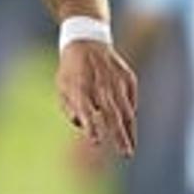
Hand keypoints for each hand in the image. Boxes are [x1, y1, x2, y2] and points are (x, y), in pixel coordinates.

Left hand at [57, 39, 137, 157]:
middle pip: (112, 114)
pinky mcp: (128, 77)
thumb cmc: (71, 69)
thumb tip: (81, 125)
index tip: (95, 142)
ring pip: (126, 110)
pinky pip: (131, 100)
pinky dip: (129, 115)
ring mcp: (117, 80)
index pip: (86, 110)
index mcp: (80, 86)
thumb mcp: (62, 86)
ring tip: (130, 149)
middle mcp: (101, 83)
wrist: (87, 39)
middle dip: (119, 136)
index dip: (91, 127)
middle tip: (125, 154)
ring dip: (129, 132)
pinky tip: (128, 129)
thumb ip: (69, 108)